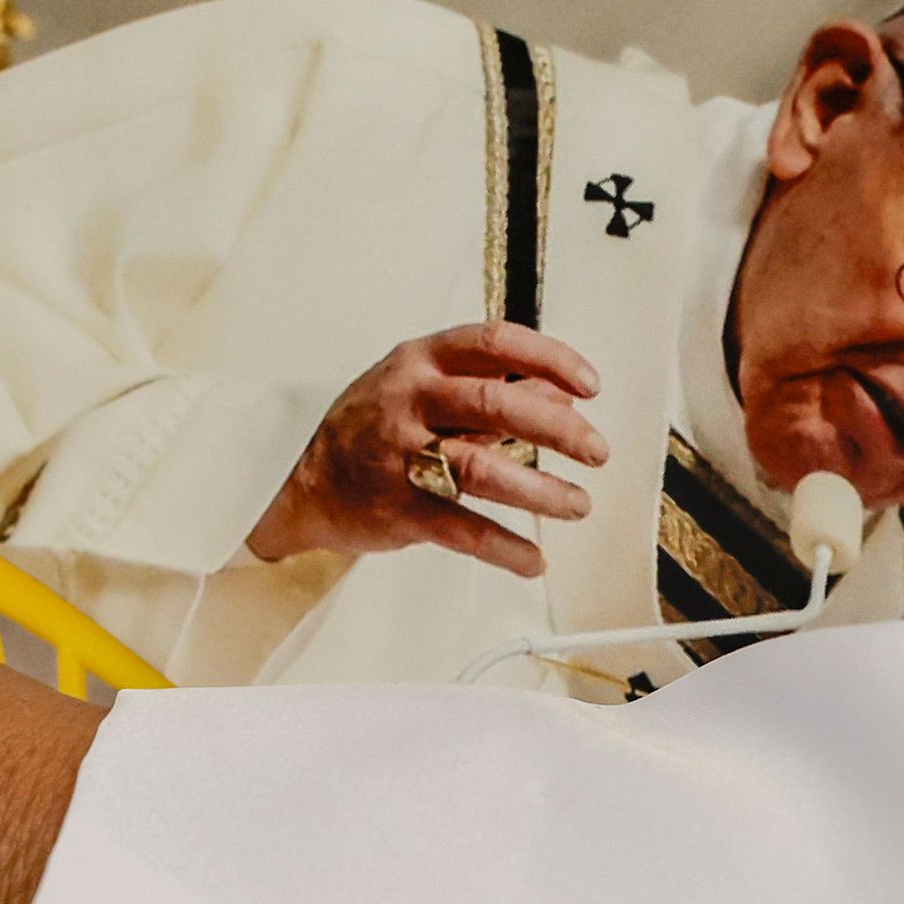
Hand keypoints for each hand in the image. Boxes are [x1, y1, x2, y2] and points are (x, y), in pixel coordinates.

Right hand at [244, 321, 607, 573]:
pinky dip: (504, 548)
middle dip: (559, 430)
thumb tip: (564, 394)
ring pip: (483, 470)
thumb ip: (494, 387)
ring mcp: (400, 455)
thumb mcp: (426, 388)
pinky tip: (533, 560)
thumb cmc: (375, 427)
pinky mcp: (398, 508)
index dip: (550, 359)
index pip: (494, 343)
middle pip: (496, 404)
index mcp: (420, 361)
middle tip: (597, 451)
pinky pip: (461, 530)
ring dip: (542, 491)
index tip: (589, 386)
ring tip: (578, 505)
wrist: (306, 483)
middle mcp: (409, 401)